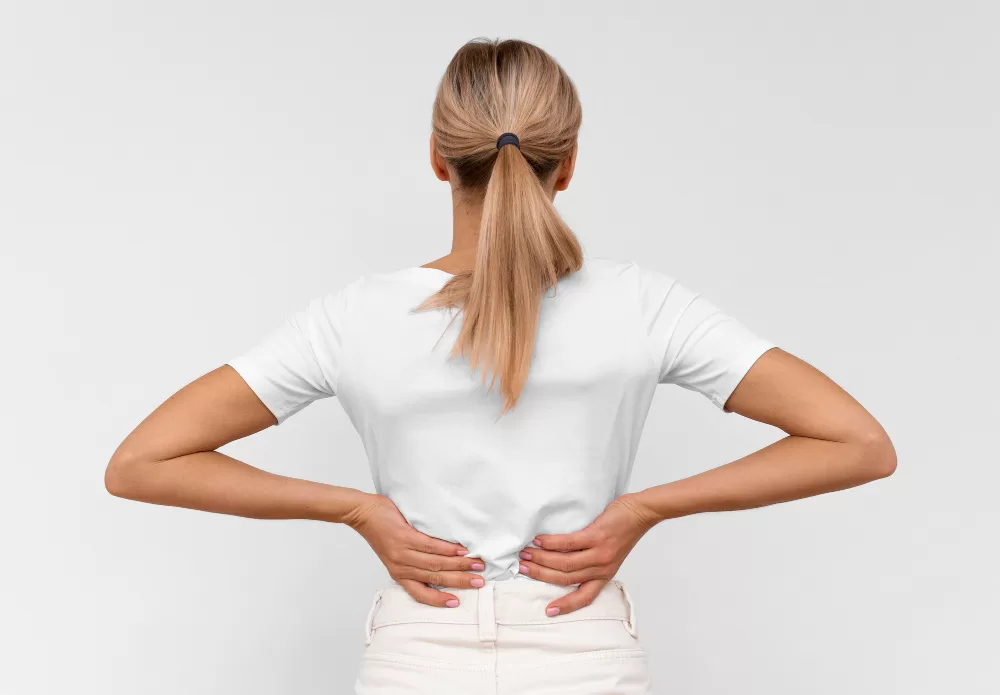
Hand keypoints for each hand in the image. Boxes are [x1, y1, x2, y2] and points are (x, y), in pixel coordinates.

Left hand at [344, 492, 485, 606]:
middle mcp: (401, 567)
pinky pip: (430, 545)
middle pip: (435, 578)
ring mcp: (402, 552)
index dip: (438, 600)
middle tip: (479, 582)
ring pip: (435, 563)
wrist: (363, 513)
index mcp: (399, 574)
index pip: (420, 593)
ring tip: (476, 565)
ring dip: (459, 565)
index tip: (456, 602)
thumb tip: (440, 564)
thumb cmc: (381, 532)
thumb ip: (413, 561)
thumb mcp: (395, 554)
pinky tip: (461, 550)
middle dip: (459, 581)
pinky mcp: (404, 536)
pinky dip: (448, 549)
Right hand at [517, 492, 658, 615]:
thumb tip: (561, 558)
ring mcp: (600, 554)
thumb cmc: (623, 531)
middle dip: (541, 575)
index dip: (566, 605)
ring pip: (565, 563)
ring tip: (526, 553)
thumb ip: (590, 561)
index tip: (548, 611)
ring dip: (541, 559)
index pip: (584, 597)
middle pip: (565, 578)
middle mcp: (601, 568)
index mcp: (604, 575)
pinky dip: (551, 543)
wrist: (641, 513)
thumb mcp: (609, 554)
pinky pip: (569, 543)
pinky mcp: (597, 537)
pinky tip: (539, 540)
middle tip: (522, 568)